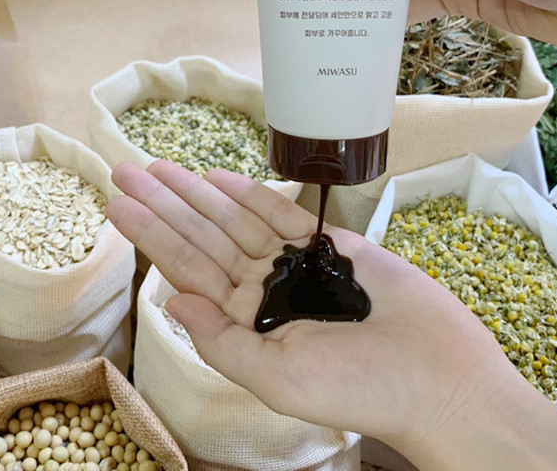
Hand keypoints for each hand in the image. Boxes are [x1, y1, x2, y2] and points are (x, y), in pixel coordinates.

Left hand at [107, 160, 526, 461]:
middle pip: (203, 237)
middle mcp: (264, 289)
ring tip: (161, 167)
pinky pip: (282, 213)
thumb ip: (224, 342)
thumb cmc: (361, 389)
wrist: (437, 374)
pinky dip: (252, 194)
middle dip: (164, 203)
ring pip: (235, 220)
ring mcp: (295, 263)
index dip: (152, 235)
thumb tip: (175, 300)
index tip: (119, 205)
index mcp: (246, 323)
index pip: (187, 270)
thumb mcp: (280, 379)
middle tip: (124, 169)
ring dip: (198, 192)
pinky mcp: (329, 244)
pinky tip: (220, 177)